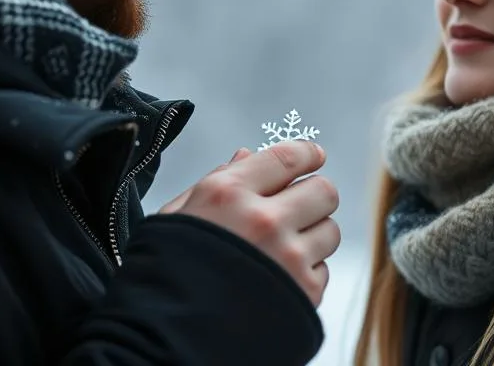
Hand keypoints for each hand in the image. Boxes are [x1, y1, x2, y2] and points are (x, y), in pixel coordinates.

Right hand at [159, 141, 340, 305]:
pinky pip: (324, 269)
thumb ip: (215, 181)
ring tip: (283, 250)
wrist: (163, 340)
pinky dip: (306, 273)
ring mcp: (288, 258)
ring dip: (312, 236)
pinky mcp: (304, 294)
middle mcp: (263, 221)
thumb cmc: (164, 274)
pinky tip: (277, 280)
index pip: (288, 157)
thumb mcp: (176, 218)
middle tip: (297, 208)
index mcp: (227, 194)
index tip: (314, 156)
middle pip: (323, 190)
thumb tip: (246, 155)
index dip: (307, 153)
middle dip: (313, 197)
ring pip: (330, 230)